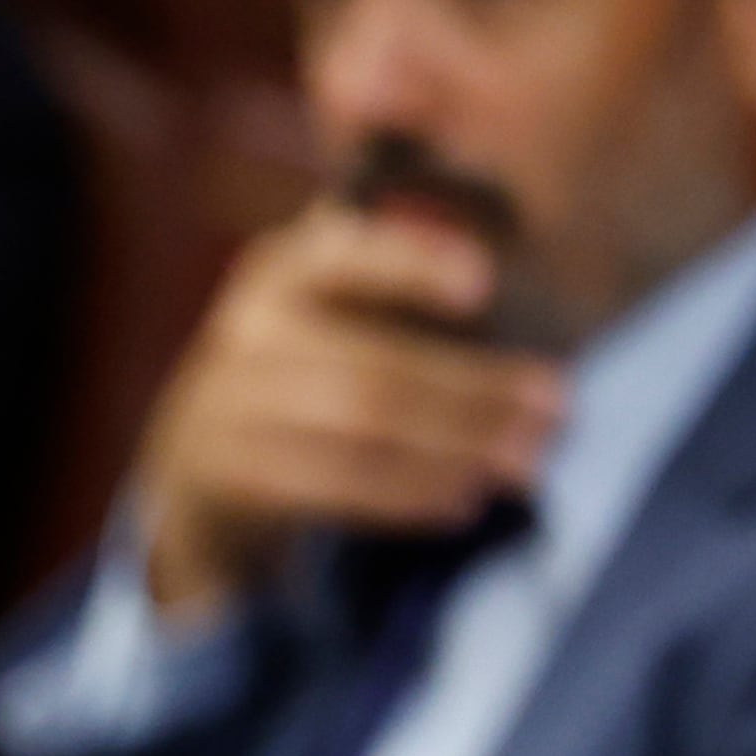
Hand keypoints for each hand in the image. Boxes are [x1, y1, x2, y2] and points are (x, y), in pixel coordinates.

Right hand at [130, 204, 563, 617]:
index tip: (486, 281)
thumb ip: (398, 278)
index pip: (345, 256)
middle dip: (475, 391)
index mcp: (281, 272)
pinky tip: (465, 500)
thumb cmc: (305, 374)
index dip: (412, 264)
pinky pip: (333, 487)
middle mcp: (247, 333)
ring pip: (360, 430)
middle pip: (374, 368)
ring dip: (456, 448)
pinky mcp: (228, 474)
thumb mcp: (334, 311)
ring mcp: (227, 407)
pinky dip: (408, 495)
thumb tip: (497, 269)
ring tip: (527, 462)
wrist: (197, 462)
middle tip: (557, 407)